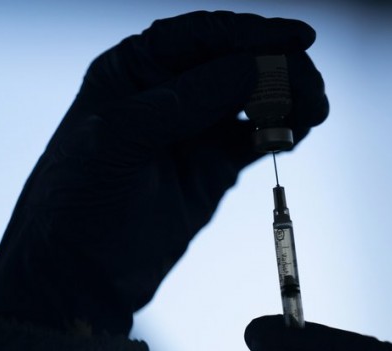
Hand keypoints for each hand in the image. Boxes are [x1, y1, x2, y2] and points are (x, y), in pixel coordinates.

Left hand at [0, 11, 327, 334]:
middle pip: (235, 63)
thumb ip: (184, 101)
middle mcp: (166, 93)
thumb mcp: (121, 141)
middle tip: (312, 86)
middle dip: (277, 68)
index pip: (200, 36)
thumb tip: (251, 67)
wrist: (76, 276)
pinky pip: (255, 140)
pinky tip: (300, 131)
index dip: (251, 33)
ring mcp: (192, 132)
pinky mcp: (212, 169)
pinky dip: (281, 133)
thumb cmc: (77, 202)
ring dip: (286, 99)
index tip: (299, 39)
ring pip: (252, 100)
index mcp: (133, 70)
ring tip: (315, 108)